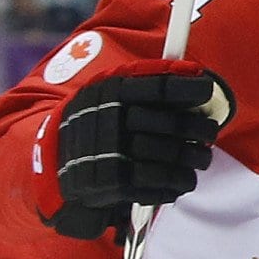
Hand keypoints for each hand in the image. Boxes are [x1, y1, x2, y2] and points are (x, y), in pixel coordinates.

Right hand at [34, 59, 233, 238]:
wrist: (49, 164)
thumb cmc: (92, 123)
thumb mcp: (106, 93)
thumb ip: (145, 83)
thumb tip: (194, 73)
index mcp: (110, 93)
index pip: (160, 87)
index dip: (189, 89)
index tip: (207, 90)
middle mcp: (111, 121)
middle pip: (174, 125)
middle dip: (201, 129)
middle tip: (210, 132)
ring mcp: (112, 154)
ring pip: (173, 156)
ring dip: (195, 158)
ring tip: (200, 158)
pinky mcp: (113, 184)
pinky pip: (160, 183)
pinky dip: (178, 182)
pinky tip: (182, 179)